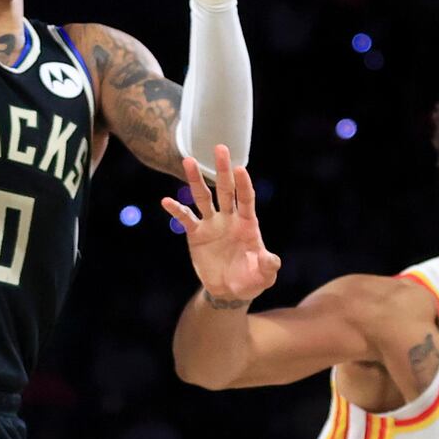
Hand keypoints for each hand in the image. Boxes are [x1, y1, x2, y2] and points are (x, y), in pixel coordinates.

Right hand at [161, 145, 281, 304]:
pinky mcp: (196, 234)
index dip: (243, 185)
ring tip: (188, 160)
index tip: (240, 168)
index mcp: (248, 224)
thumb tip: (272, 260)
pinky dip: (176, 209)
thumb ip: (268, 266)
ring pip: (203, 197)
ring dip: (195, 180)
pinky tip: (166, 201)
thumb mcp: (263, 275)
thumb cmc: (250, 280)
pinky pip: (186, 218)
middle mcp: (229, 218)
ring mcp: (212, 224)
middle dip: (223, 169)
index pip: (246, 199)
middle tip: (220, 147)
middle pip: (225, 190)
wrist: (229, 290)